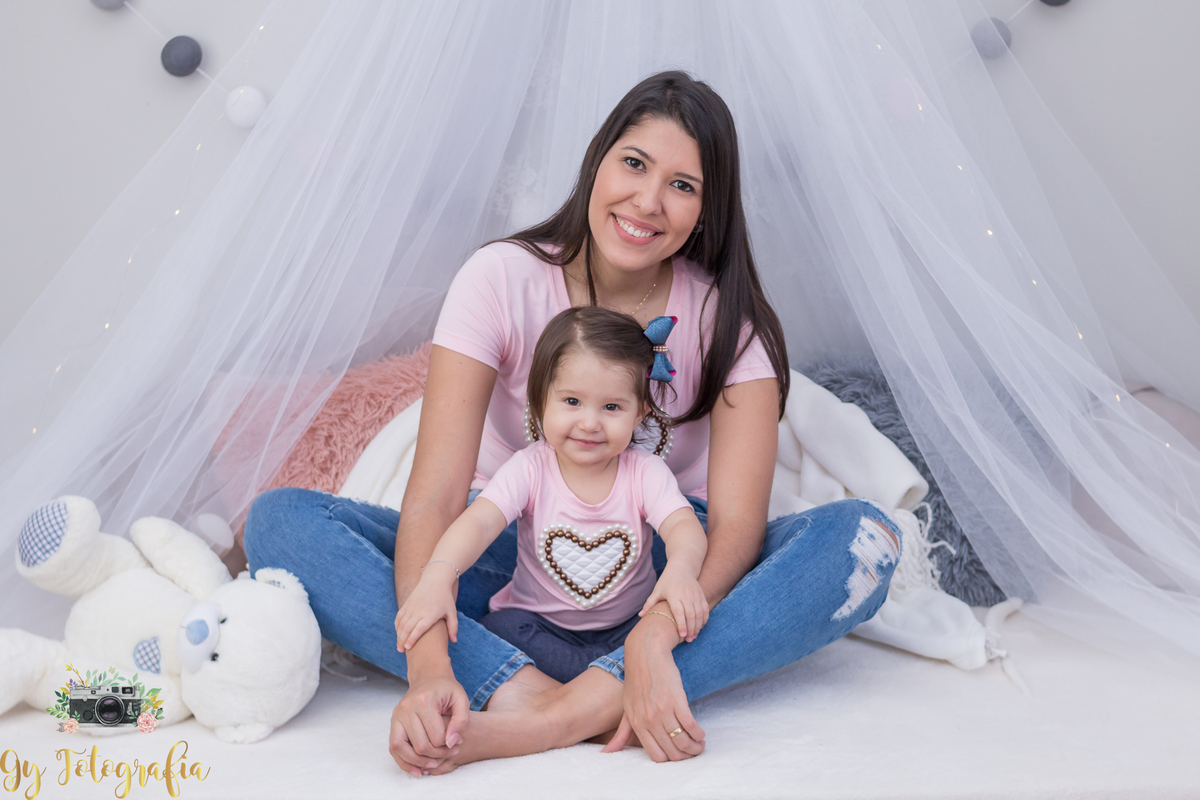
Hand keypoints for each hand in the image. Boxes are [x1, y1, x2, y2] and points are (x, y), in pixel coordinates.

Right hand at [388, 673, 468, 776]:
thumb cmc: (446, 689)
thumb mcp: (461, 699)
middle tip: (449, 753)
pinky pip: (393, 748)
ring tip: (433, 765)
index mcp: (424, 701)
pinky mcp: (393, 722)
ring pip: (401, 749)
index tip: (457, 744)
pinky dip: (403, 762)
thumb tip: (451, 743)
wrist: (428, 677)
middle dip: (436, 755)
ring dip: (418, 762)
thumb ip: (461, 721)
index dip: (448, 746)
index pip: (436, 736)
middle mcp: (406, 708)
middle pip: (420, 745)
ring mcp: (396, 715)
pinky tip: (417, 770)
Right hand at [394, 569, 458, 650]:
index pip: (419, 628)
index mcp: (430, 614)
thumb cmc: (445, 597)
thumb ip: (453, 627)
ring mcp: (411, 606)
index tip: (408, 647)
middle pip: (407, 628)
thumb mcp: (452, 611)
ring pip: (401, 623)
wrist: (435, 579)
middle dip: (402, 640)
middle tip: (401, 650)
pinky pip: (399, 616)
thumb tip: (454, 641)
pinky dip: (397, 625)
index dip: (412, 638)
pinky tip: (398, 633)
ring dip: (399, 635)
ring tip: (399, 646)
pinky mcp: (407, 603)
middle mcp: (419, 610)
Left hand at [601, 615, 704, 760]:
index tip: (678, 755)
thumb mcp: (627, 708)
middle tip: (693, 751)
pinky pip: (691, 726)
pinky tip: (700, 732)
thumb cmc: (637, 680)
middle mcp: (648, 720)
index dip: (671, 760)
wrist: (646, 652)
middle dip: (686, 756)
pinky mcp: (676, 700)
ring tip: (699, 743)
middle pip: (672, 753)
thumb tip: (607, 753)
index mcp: (637, 724)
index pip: (657, 756)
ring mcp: (662, 710)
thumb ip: (622, 732)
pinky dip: (698, 733)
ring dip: (695, 747)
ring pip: (683, 742)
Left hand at [640, 565, 709, 640]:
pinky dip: (704, 619)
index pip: (679, 611)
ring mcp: (695, 595)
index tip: (681, 635)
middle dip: (691, 629)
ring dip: (698, 626)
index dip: (681, 624)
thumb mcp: (657, 590)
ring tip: (693, 636)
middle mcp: (686, 595)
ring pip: (699, 613)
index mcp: (674, 594)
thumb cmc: (667, 581)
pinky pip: (705, 609)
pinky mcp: (701, 595)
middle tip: (688, 640)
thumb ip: (649, 603)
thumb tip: (640, 616)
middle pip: (691, 615)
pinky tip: (699, 627)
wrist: (682, 568)